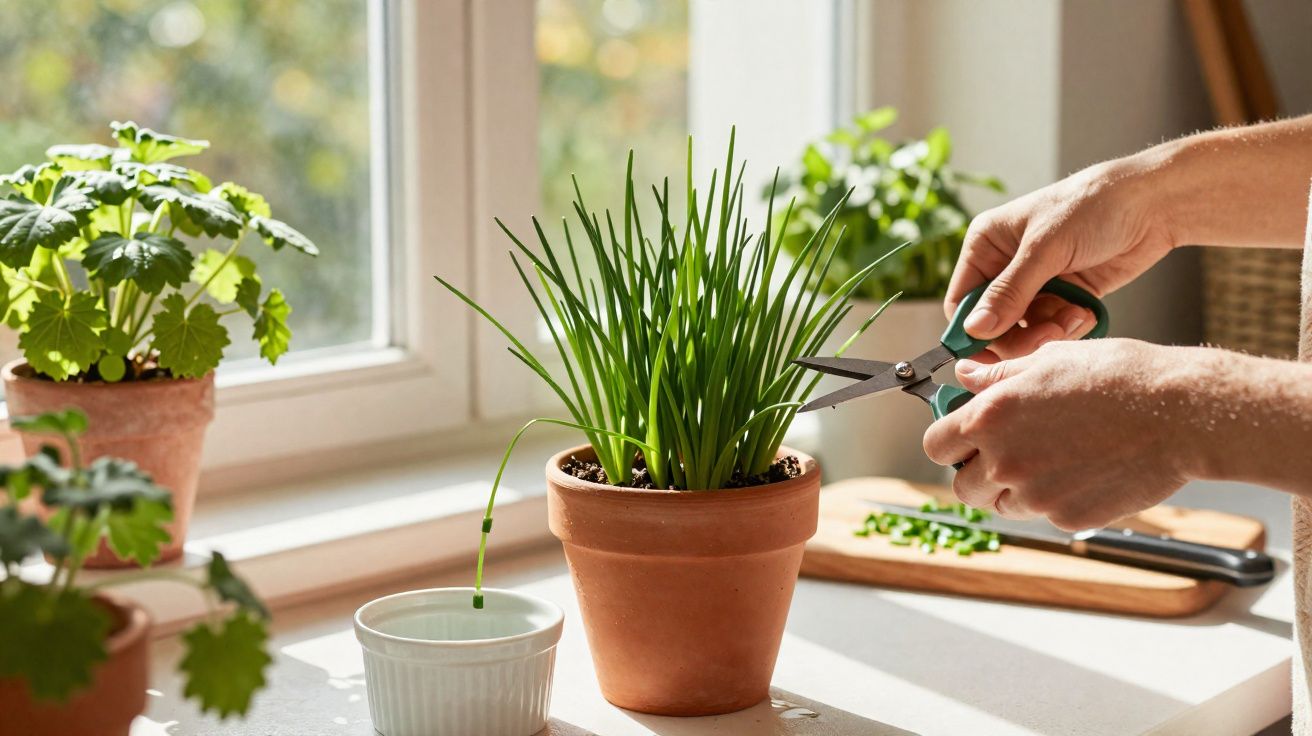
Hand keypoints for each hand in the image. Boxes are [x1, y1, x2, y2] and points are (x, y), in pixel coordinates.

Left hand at [922, 339, 1197, 530]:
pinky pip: (1044, 514)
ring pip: (1000, 505)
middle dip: (976, 472)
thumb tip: (965, 376)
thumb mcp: (1050, 359)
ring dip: (1012, 489)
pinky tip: (1083, 470)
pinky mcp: (1068, 517)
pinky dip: (1054, 499)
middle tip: (1005, 454)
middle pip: (962, 486)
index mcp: (991, 417)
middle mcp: (1005, 460)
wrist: (1180, 413)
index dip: (948, 441)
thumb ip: (998, 376)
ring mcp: (1035, 495)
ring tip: (1052, 458)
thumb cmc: (1120, 377)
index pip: (936, 444)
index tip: (963, 437)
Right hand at [947, 157, 1177, 359]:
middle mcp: (1005, 266)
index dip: (973, 330)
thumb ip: (1010, 292)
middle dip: (1019, 335)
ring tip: (1074, 316)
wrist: (1152, 204)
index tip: (993, 351)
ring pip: (1024, 331)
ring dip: (1048, 332)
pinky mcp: (1063, 297)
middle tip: (1049, 334)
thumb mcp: (1046, 248)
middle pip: (992, 324)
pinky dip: (1068, 328)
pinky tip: (1086, 311)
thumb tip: (975, 329)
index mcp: (987, 245)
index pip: (962, 301)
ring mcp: (1035, 284)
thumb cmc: (1094, 206)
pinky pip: (1051, 329)